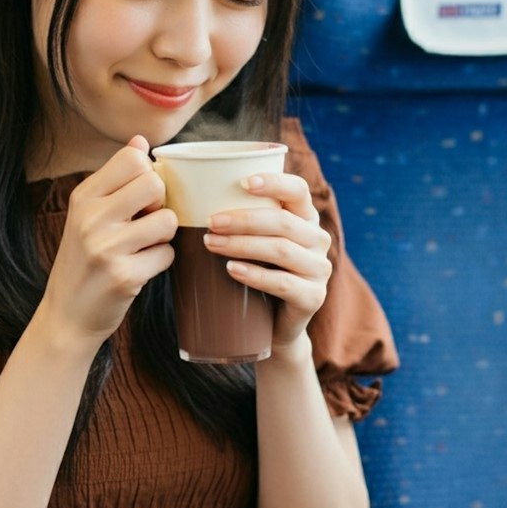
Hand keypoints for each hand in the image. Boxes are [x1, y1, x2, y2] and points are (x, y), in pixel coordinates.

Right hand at [40, 137, 177, 346]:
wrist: (67, 315)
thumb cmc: (84, 260)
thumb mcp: (88, 213)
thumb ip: (116, 177)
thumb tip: (140, 140)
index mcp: (83, 197)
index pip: (133, 158)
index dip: (146, 175)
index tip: (137, 197)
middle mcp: (91, 218)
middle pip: (154, 184)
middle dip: (160, 203)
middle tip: (146, 222)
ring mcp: (107, 248)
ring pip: (167, 220)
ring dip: (163, 236)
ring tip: (142, 247)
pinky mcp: (124, 277)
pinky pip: (167, 255)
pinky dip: (160, 262)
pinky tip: (139, 269)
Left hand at [202, 174, 331, 353]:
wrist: (272, 325)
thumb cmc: (255, 271)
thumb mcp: (252, 240)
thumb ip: (238, 218)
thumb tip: (187, 196)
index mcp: (305, 217)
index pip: (298, 190)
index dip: (274, 182)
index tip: (242, 183)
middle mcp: (318, 239)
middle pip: (283, 222)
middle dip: (244, 219)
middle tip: (210, 222)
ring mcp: (319, 269)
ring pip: (281, 250)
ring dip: (242, 245)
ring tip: (211, 243)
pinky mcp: (314, 298)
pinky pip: (284, 284)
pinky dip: (255, 275)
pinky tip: (232, 270)